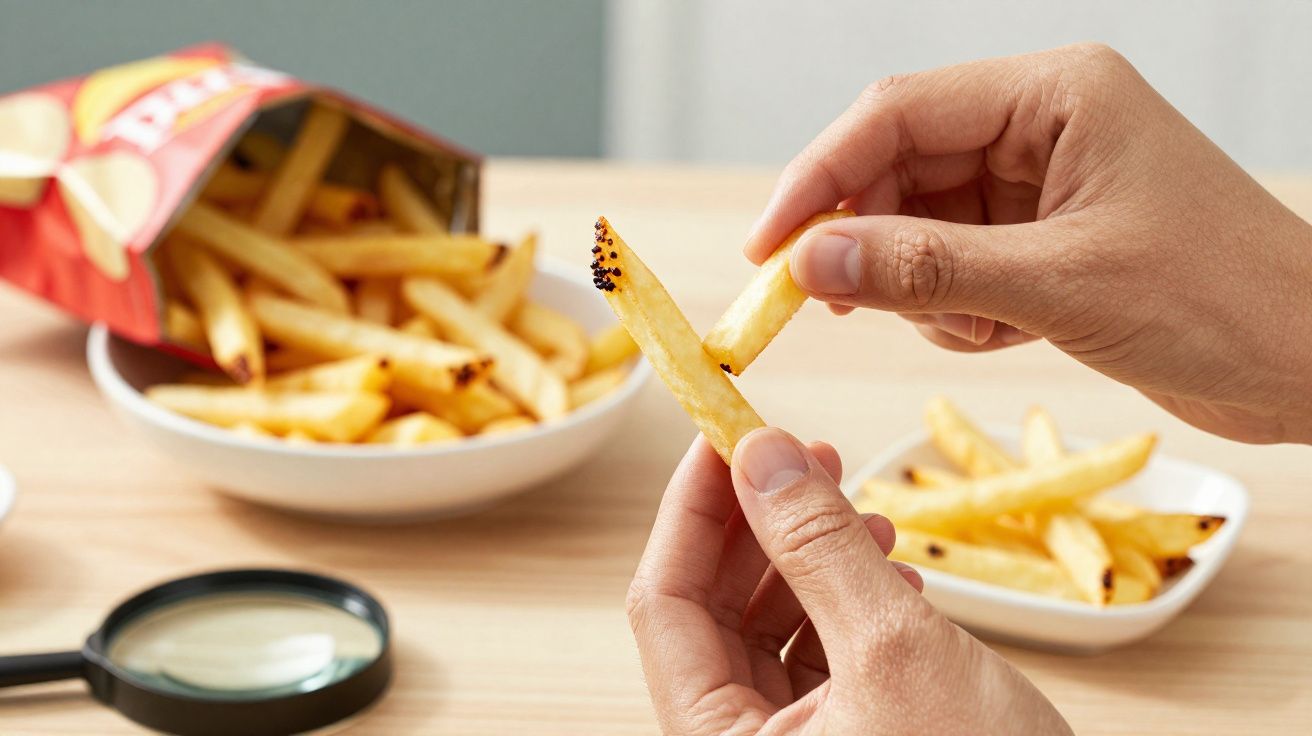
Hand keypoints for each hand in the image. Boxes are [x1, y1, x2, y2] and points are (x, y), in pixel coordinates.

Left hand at [628, 430, 1070, 734]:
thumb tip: (760, 454)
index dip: (691, 509)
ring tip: (861, 512)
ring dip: (809, 557)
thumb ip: (818, 546)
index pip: (665, 605)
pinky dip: (848, 602)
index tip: (725, 433)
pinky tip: (893, 570)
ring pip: (768, 627)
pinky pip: (819, 655)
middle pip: (713, 610)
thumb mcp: (893, 648)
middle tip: (800, 455)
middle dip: (758, 524)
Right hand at [746, 43, 1311, 443]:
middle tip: (827, 301)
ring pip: (919, 225)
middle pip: (900, 168)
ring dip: (920, 287)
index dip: (818, 178)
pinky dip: (955, 310)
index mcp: (1053, 94)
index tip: (768, 248)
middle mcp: (1040, 126)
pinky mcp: (1043, 239)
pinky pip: (953, 265)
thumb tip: (813, 261)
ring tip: (974, 327)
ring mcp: (1040, 184)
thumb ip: (926, 268)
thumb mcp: (1060, 284)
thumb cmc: (1221, 301)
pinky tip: (1005, 334)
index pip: (897, 114)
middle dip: (867, 239)